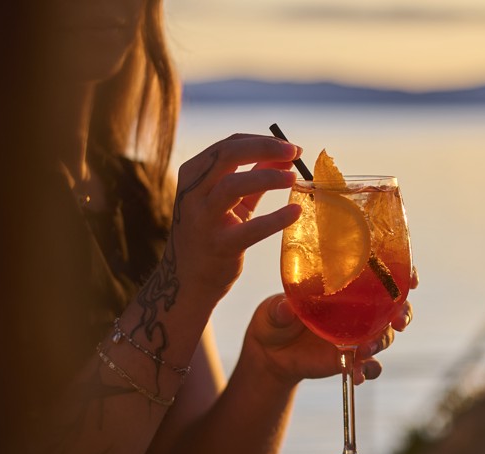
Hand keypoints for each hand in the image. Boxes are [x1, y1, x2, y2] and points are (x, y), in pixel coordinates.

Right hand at [169, 134, 302, 301]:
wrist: (189, 281)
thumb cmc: (211, 234)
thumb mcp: (228, 201)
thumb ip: (252, 176)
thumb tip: (283, 156)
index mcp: (193, 175)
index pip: (228, 145)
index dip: (262, 141)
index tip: (290, 147)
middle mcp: (192, 192)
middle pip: (228, 155)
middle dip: (265, 148)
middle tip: (295, 152)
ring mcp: (203, 219)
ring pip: (233, 185)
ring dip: (268, 176)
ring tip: (294, 178)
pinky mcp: (219, 246)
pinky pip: (250, 228)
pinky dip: (276, 218)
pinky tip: (295, 212)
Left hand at [241, 279, 417, 387]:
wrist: (271, 355)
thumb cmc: (273, 321)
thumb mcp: (271, 312)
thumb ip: (279, 309)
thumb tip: (285, 308)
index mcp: (344, 286)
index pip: (380, 274)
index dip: (402, 273)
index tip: (411, 278)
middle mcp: (358, 308)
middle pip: (394, 306)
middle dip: (403, 312)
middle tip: (399, 322)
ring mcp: (358, 333)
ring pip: (385, 335)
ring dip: (382, 342)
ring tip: (364, 350)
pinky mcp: (352, 358)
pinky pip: (372, 365)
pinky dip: (370, 370)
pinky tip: (359, 375)